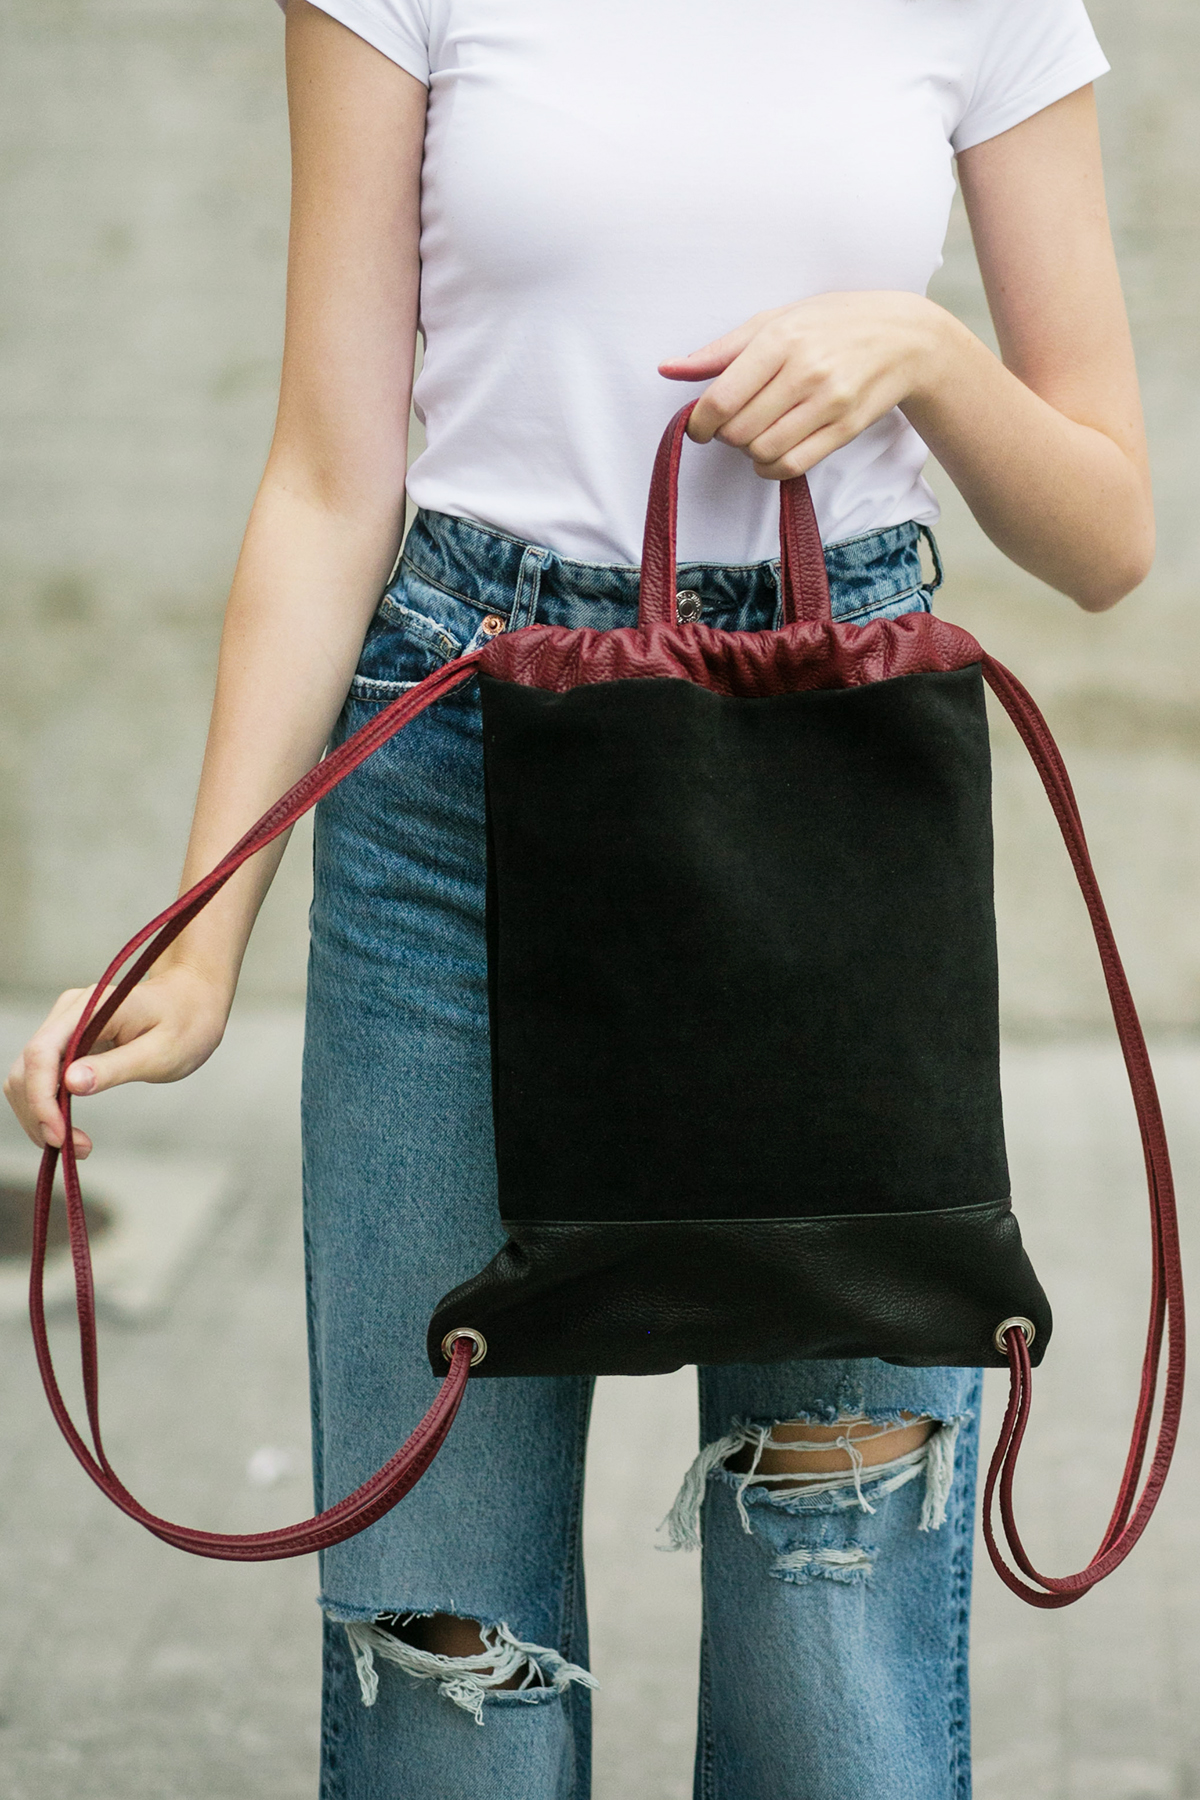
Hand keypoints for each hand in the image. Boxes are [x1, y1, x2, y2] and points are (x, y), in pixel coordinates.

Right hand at [4, 967, 230, 1157]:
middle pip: (27, 1068)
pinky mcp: (68, 1038)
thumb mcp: (161, 1053)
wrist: (194, 998)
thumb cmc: (186, 1023)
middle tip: (73, 1147)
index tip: (59, 1135)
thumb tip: (70, 1084)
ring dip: (39, 1114)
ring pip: (28, 1075)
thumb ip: (116, 1067)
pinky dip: (48, 1104)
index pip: (42, 1053)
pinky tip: (67, 1127)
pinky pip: (43, 1075)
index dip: (41, 1099)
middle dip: (38, 1113)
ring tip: (74, 1143)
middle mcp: (69, 1011)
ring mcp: (65, 1023)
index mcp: (91, 1008)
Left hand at [659, 291, 951, 478]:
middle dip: (726, 436)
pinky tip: (773, 453)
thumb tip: (668, 369)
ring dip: (749, 452)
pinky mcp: (846, 428)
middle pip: (739, 431)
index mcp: (781, 339)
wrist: (904, 336)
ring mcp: (829, 403)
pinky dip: (773, 468)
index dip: (700, 423)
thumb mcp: (775, 320)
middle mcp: (805, 371)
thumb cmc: (831, 323)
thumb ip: (720, 350)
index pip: (722, 399)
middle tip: (733, 424)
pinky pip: (793, 465)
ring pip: (764, 452)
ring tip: (756, 435)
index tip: (698, 426)